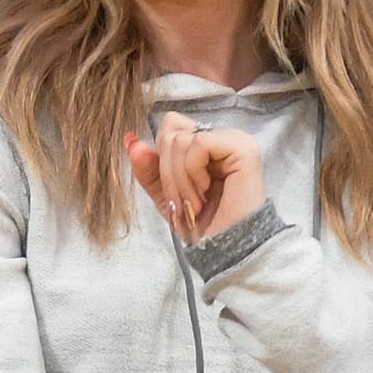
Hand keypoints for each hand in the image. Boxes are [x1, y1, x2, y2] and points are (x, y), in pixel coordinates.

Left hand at [125, 111, 267, 245]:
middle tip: (184, 201)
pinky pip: (198, 144)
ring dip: (180, 179)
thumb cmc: (203, 224)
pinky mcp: (241, 147)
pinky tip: (206, 190)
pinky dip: (193, 172)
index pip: (170, 125)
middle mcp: (220, 138)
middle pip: (171, 134)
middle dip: (168, 174)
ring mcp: (232, 140)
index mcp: (204, 146)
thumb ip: (147, 168)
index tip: (171, 187)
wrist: (224, 246)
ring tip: (195, 201)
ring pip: (180, 140)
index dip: (161, 155)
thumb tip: (130, 142)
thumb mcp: (165, 195)